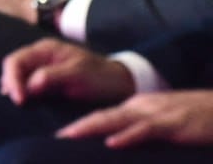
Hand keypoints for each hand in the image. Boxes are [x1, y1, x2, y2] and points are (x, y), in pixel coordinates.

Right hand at [0, 38, 134, 105]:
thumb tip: (29, 85)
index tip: (19, 100)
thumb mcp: (78, 75)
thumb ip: (53, 76)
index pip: (16, 60)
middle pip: (13, 66)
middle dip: (11, 84)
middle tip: (17, 104)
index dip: (13, 79)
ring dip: (14, 87)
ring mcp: (42, 66)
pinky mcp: (46, 79)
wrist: (119, 82)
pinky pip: (27, 83)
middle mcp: (39, 55)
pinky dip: (22, 91)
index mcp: (45, 49)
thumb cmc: (100, 77)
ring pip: (17, 75)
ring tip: (18, 103)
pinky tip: (23, 101)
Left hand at [58, 90, 212, 146]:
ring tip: (69, 136)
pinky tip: (112, 142)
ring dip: (91, 128)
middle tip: (54, 137)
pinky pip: (147, 130)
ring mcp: (157, 114)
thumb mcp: (165, 124)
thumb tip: (119, 142)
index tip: (60, 136)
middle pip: (103, 115)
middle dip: (78, 127)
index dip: (81, 125)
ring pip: (117, 119)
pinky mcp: (174, 124)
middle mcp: (142, 108)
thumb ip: (143, 130)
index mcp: (139, 108)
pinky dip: (128, 136)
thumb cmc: (197, 119)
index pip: (104, 115)